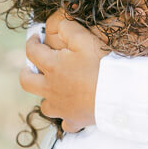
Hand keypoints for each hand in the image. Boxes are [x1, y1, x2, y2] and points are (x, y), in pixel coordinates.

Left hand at [18, 11, 147, 131]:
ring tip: (55, 90)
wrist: (121, 93)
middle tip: (33, 66)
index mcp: (52, 66)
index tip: (35, 38)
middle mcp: (51, 88)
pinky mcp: (75, 120)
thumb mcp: (86, 39)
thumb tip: (58, 25)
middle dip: (27, 72)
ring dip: (46, 97)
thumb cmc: (103, 65)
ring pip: (44, 105)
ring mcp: (61, 107)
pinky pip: (66, 123)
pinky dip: (67, 118)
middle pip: (26, 82)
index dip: (31, 42)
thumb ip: (68, 28)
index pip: (32, 52)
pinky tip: (73, 112)